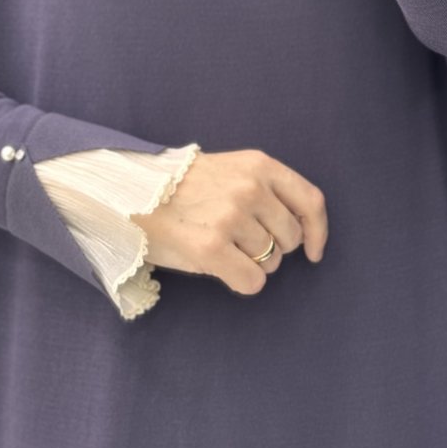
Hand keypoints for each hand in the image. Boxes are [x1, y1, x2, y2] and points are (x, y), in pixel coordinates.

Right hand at [129, 148, 327, 296]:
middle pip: (291, 238)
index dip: (317, 232)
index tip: (314, 252)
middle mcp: (249, 188)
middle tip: (241, 242)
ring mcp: (231, 217)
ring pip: (272, 263)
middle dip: (273, 248)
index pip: (310, 201)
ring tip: (222, 247)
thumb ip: (264, 190)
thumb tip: (300, 231)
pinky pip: (252, 282)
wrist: (129, 192)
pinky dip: (241, 281)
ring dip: (252, 263)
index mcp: (258, 165)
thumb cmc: (181, 187)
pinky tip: (220, 267)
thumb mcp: (228, 170)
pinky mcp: (211, 248)